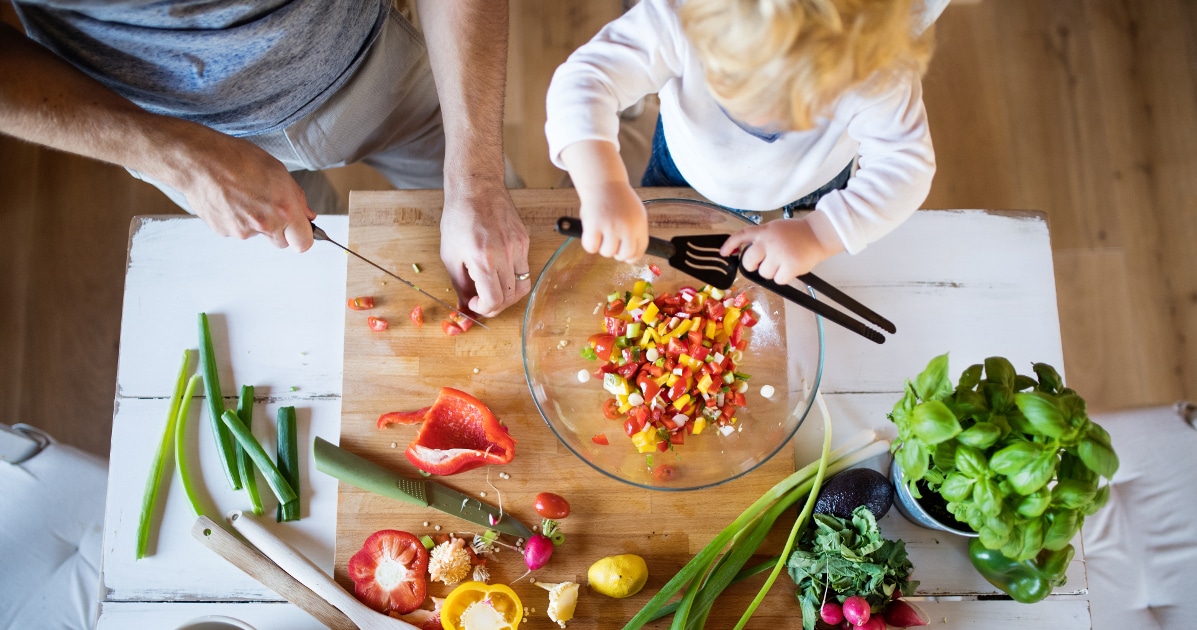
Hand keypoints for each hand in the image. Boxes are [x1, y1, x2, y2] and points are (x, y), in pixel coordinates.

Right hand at [172, 133, 316, 251]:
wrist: (199, 160)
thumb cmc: (238, 159)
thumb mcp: (278, 170)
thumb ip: (297, 198)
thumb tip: (307, 215)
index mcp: (284, 209)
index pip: (303, 243)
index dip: (302, 236)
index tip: (298, 230)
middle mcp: (266, 224)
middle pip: (281, 242)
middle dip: (279, 229)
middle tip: (268, 206)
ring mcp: (243, 231)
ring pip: (257, 234)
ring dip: (255, 221)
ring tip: (243, 195)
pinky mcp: (224, 232)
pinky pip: (237, 230)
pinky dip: (236, 219)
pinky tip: (229, 199)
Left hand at [439, 186, 530, 317]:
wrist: (476, 188)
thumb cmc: (459, 218)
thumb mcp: (450, 255)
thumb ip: (460, 284)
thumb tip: (466, 305)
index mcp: (484, 260)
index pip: (494, 300)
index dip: (484, 309)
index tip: (475, 304)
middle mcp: (506, 255)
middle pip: (511, 297)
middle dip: (496, 305)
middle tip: (483, 301)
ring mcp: (519, 247)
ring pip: (523, 285)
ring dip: (508, 294)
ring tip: (494, 289)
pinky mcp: (525, 240)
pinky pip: (524, 267)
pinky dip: (513, 276)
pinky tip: (499, 269)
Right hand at [577, 181, 648, 261]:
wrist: (603, 182)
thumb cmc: (617, 198)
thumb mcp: (635, 213)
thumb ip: (634, 231)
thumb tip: (630, 255)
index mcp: (639, 224)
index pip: (640, 250)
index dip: (632, 256)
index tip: (626, 257)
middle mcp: (627, 227)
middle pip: (624, 255)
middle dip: (616, 253)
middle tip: (610, 243)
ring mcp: (611, 227)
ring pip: (607, 252)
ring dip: (601, 246)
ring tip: (600, 232)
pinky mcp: (594, 225)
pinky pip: (591, 247)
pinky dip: (589, 244)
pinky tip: (590, 233)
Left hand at [719, 218, 842, 284]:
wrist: (818, 235)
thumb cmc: (796, 233)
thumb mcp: (775, 228)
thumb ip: (761, 238)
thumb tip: (745, 254)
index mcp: (764, 231)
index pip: (741, 236)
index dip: (729, 245)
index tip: (723, 253)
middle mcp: (769, 242)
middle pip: (748, 262)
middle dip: (753, 265)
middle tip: (764, 262)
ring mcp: (779, 254)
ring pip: (764, 273)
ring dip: (772, 271)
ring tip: (783, 262)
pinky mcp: (790, 266)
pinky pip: (778, 280)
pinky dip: (783, 277)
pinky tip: (790, 268)